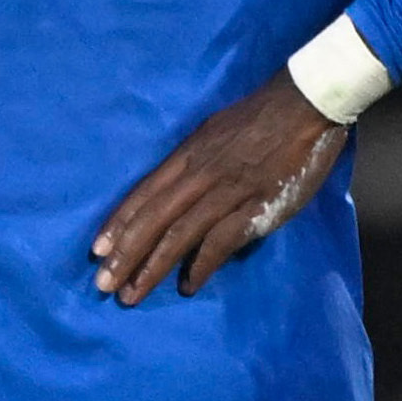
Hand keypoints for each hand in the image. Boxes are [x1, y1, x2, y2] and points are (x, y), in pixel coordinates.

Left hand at [89, 79, 345, 306]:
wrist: (304, 105)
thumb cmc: (259, 118)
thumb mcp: (213, 132)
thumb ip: (194, 163)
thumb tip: (176, 195)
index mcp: (188, 155)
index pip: (144, 193)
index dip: (119, 223)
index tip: (97, 250)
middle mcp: (200, 174)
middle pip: (152, 218)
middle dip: (125, 254)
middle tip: (102, 285)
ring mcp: (227, 192)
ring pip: (179, 234)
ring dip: (152, 267)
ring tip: (131, 295)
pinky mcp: (256, 208)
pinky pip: (220, 241)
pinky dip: (201, 265)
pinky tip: (188, 286)